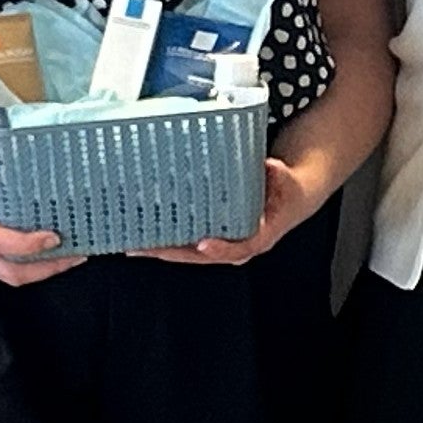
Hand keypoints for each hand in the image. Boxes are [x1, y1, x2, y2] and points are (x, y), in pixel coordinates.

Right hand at [0, 141, 77, 284]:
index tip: (53, 237)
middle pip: (9, 271)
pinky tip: (47, 253)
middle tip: (75, 255)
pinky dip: (28, 265)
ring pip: (8, 275)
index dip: (27, 244)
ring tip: (70, 256)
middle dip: (46, 267)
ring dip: (41, 270)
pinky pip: (2, 268)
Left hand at [143, 154, 320, 266]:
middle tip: (146, 247)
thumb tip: (268, 166)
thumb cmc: (286, 191)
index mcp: (260, 236)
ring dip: (162, 250)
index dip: (222, 247)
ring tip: (134, 245)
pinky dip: (166, 242)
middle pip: (202, 256)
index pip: (240, 248)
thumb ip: (277, 174)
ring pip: (190, 254)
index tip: (204, 244)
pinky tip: (144, 237)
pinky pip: (188, 244)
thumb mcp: (287, 180)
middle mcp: (238, 246)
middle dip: (173, 253)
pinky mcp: (212, 239)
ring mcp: (223, 244)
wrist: (289, 199)